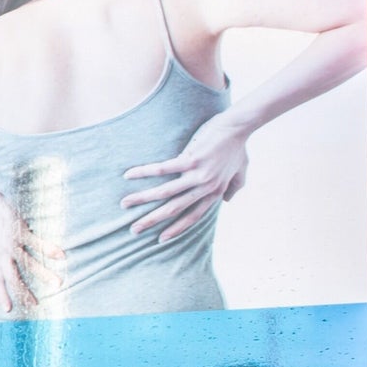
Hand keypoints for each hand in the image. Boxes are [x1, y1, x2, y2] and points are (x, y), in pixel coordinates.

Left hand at [0, 192, 65, 314]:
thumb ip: (5, 256)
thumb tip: (19, 264)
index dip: (1, 296)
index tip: (8, 310)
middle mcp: (3, 256)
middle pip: (13, 279)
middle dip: (25, 293)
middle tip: (36, 305)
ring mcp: (12, 244)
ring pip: (28, 263)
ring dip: (43, 274)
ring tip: (58, 283)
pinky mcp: (20, 232)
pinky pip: (36, 243)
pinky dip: (49, 249)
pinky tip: (61, 255)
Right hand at [124, 114, 251, 239]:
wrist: (238, 127)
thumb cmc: (238, 147)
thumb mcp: (241, 170)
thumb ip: (234, 187)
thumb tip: (227, 201)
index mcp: (215, 192)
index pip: (193, 216)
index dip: (177, 229)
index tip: (160, 239)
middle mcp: (205, 187)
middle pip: (174, 209)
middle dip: (152, 220)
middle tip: (134, 230)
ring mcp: (197, 174)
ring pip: (165, 192)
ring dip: (142, 198)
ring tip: (124, 203)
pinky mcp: (190, 159)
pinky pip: (163, 169)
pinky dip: (144, 172)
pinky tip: (128, 175)